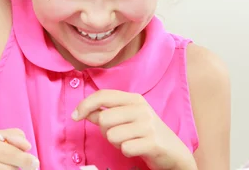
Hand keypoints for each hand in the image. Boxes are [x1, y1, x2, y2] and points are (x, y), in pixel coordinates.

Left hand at [72, 90, 195, 169]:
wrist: (173, 151)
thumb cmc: (145, 133)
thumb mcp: (127, 118)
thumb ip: (105, 113)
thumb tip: (83, 112)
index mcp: (133, 99)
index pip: (102, 96)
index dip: (84, 105)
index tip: (75, 116)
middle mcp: (141, 108)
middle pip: (103, 119)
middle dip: (105, 131)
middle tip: (118, 134)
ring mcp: (148, 125)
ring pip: (111, 136)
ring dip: (117, 143)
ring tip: (130, 141)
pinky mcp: (152, 142)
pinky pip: (125, 149)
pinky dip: (127, 152)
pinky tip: (137, 149)